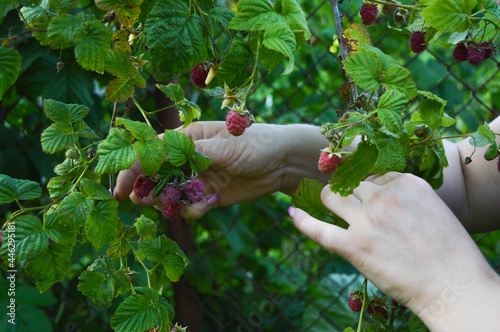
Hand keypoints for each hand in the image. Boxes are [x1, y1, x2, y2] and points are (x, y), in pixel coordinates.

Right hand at [115, 121, 328, 218]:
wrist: (282, 163)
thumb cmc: (256, 143)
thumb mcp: (225, 146)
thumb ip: (194, 154)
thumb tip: (161, 157)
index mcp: (186, 138)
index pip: (150, 152)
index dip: (132, 169)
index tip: (121, 189)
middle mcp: (186, 158)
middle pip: (153, 176)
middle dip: (146, 190)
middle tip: (146, 200)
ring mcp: (196, 178)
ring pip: (168, 195)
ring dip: (168, 203)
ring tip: (177, 204)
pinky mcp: (207, 196)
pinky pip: (189, 208)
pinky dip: (192, 211)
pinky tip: (207, 206)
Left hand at [290, 172, 499, 329]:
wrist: (453, 286)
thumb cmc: (450, 253)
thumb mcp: (434, 210)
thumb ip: (406, 199)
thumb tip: (382, 197)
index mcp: (406, 183)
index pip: (373, 174)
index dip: (367, 185)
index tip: (364, 192)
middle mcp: (384, 196)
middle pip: (350, 182)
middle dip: (347, 190)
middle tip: (346, 201)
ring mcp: (367, 220)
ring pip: (331, 196)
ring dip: (328, 200)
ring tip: (329, 207)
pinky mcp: (354, 246)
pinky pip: (318, 229)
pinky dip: (302, 220)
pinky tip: (292, 213)